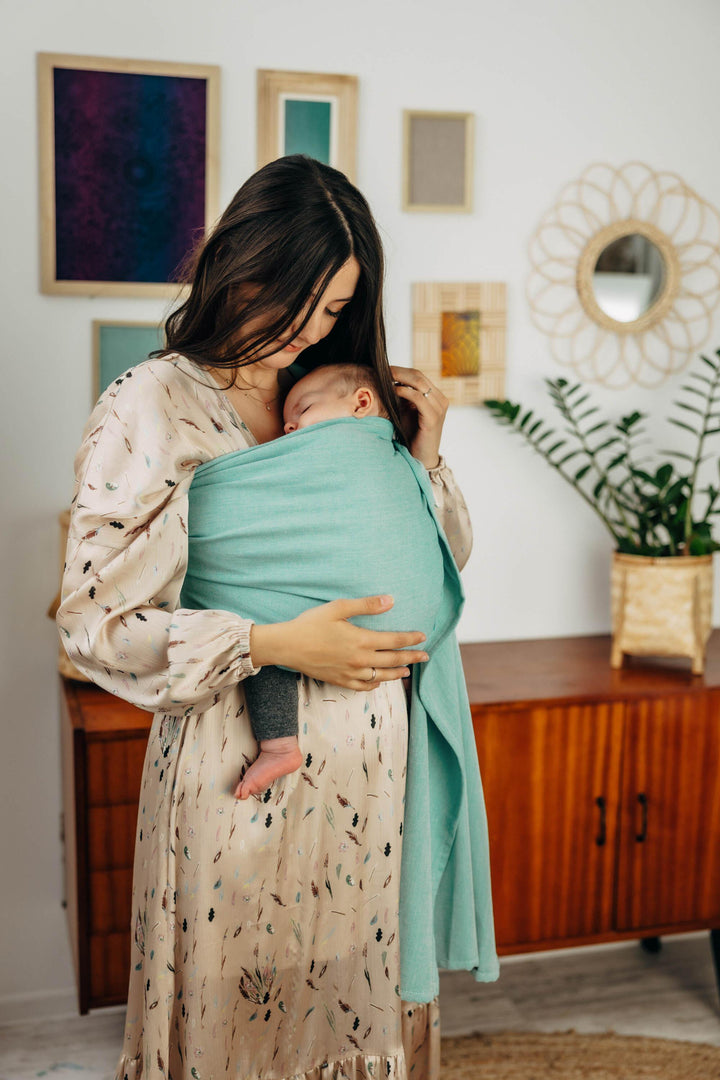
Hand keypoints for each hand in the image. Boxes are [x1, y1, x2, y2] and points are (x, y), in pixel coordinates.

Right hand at [249, 595, 428, 691]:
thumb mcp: (338, 608)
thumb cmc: (311, 624)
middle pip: (393, 661)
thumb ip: (366, 605)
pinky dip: (375, 685)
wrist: (288, 646)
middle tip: (425, 657)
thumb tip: (391, 601)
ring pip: (381, 677)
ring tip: (407, 671)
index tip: (423, 638)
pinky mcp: (340, 681)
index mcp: (361, 640)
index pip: (394, 641)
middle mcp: (359, 660)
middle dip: (411, 658)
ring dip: (396, 673)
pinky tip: (379, 682)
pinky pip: (363, 687)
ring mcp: (350, 673)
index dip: (411, 639)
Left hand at [390, 366, 448, 469]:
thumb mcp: (405, 411)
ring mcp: (439, 408)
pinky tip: (392, 391)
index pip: (418, 375)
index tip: (382, 368)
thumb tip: (383, 380)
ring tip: (384, 378)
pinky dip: (404, 392)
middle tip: (381, 369)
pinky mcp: (433, 418)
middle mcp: (441, 400)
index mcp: (436, 397)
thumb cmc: (411, 435)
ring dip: (399, 378)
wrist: (420, 458)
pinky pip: (418, 398)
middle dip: (398, 371)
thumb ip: (401, 397)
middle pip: (419, 376)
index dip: (400, 370)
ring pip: (419, 384)